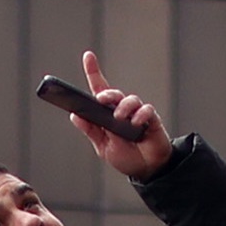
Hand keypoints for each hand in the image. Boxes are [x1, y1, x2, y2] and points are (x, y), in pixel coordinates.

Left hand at [71, 51, 174, 180]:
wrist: (147, 170)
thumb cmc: (126, 157)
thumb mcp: (103, 147)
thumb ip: (91, 131)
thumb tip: (74, 115)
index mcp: (107, 115)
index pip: (99, 90)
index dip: (93, 71)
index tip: (88, 55)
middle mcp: (122, 110)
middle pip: (113, 93)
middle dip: (107, 93)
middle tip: (101, 99)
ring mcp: (137, 113)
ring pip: (130, 99)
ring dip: (123, 106)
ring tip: (120, 118)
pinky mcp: (151, 119)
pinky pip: (146, 110)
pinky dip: (140, 115)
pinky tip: (136, 124)